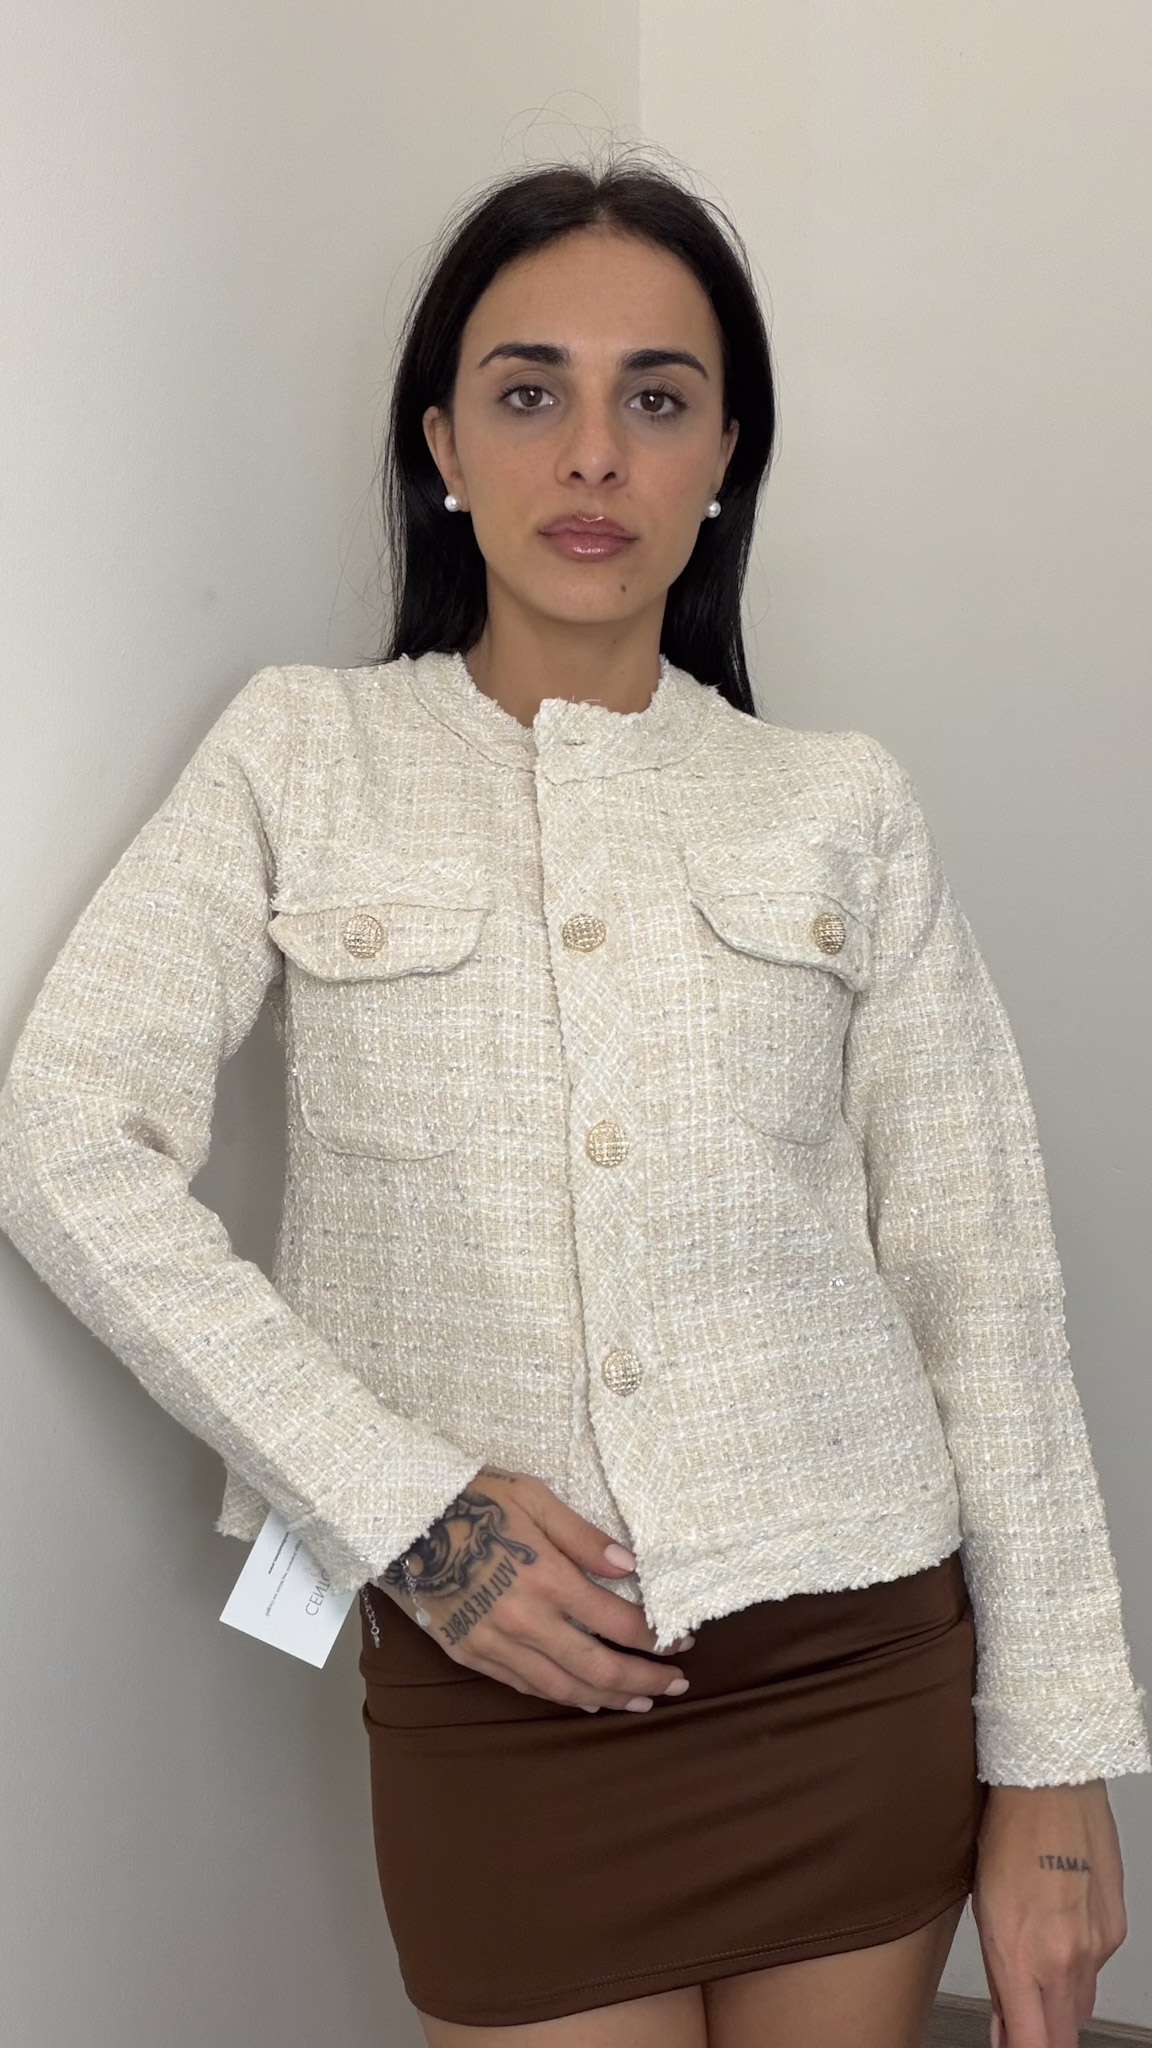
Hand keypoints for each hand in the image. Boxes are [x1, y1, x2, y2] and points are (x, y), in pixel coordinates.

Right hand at [377, 1466, 693, 1712]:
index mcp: (547, 1578)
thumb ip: (584, 1536)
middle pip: (599, 1668)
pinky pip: (525, 1687)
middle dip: (645, 1681)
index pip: (619, 1623)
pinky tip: (584, 1700)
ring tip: (641, 1703)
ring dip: (608, 1700)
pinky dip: (561, 1698)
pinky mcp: (472, 1654)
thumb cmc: (473, 1497)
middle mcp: (526, 1621)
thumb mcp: (534, 1497)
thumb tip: (631, 1567)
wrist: (403, 1520)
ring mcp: (496, 1643)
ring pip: (564, 1688)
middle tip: (678, 1686)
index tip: (683, 1639)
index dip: (657, 1637)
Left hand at [972, 1779, 1126, 2046]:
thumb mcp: (982, 1910)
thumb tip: (1005, 2023)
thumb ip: (998, 1976)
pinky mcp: (1116, 1929)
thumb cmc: (1008, 1835)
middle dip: (1044, 2036)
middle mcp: (1065, 1960)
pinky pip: (1098, 1966)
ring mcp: (1097, 1946)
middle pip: (1064, 2036)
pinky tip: (1060, 1929)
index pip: (1033, 2045)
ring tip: (1037, 1965)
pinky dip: (1079, 1962)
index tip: (1012, 2047)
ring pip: (1082, 2003)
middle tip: (1024, 2023)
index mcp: (1022, 1957)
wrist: (1052, 1787)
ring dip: (1061, 2001)